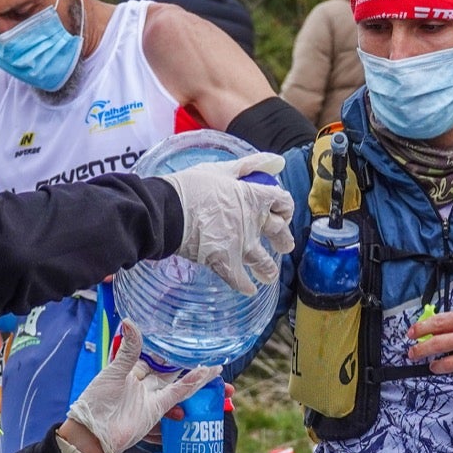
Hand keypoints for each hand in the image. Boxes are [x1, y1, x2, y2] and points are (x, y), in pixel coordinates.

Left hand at [65, 321, 220, 452]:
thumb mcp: (113, 371)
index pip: (155, 358)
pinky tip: (204, 375)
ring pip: (179, 384)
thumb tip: (130, 320)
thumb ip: (129, 349)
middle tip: (208, 353)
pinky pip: (177, 395)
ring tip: (217, 367)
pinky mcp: (157, 410)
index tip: (185, 339)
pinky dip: (190, 385)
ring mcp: (151, 398)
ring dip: (197, 377)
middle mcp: (144, 385)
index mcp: (131, 372)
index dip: (170, 350)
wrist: (92, 435)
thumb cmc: (96, 402)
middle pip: (171, 372)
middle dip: (189, 364)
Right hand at [162, 152, 295, 294]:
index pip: (283, 202)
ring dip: (267, 269)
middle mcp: (252, 223)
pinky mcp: (225, 262)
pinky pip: (239, 280)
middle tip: (284, 245)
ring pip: (262, 260)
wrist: (167, 210)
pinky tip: (248, 290)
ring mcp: (240, 245)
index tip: (281, 211)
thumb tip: (278, 162)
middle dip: (284, 240)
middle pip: (278, 232)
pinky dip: (244, 286)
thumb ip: (251, 165)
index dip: (285, 207)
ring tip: (269, 276)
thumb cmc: (191, 187)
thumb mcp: (222, 169)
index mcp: (253, 198)